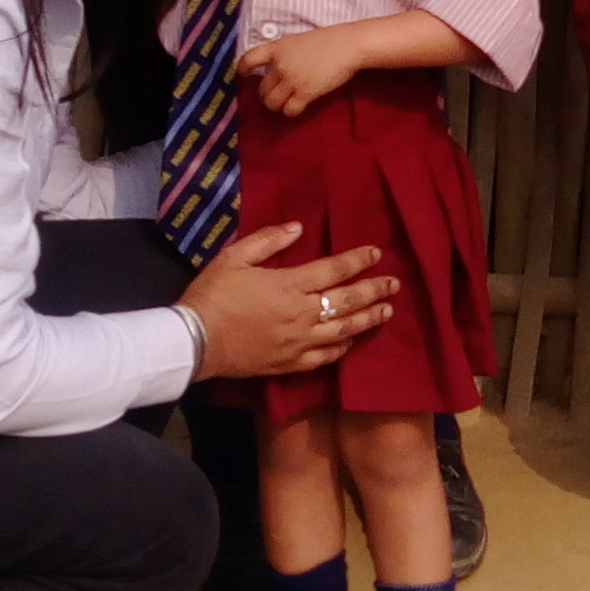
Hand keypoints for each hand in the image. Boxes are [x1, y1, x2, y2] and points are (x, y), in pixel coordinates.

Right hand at [181, 219, 396, 379]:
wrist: (196, 341)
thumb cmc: (213, 295)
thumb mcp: (234, 257)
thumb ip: (268, 240)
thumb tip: (298, 227)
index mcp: (290, 285)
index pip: (334, 269)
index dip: (358, 260)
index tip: (376, 253)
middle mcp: (302, 314)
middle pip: (347, 300)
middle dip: (374, 291)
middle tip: (394, 285)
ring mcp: (299, 342)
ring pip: (344, 330)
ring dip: (368, 319)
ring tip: (386, 312)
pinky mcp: (290, 363)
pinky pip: (325, 357)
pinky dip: (343, 348)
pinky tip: (352, 341)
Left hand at [237, 24, 363, 117]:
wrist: (348, 45)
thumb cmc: (328, 40)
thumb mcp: (299, 41)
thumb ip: (285, 53)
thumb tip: (278, 68)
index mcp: (277, 48)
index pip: (249, 58)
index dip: (243, 69)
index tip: (243, 75)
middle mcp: (280, 64)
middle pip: (262, 88)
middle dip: (267, 95)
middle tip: (276, 96)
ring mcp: (292, 79)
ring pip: (272, 102)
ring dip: (277, 105)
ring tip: (285, 103)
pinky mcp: (305, 93)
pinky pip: (289, 110)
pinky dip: (291, 111)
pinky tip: (298, 107)